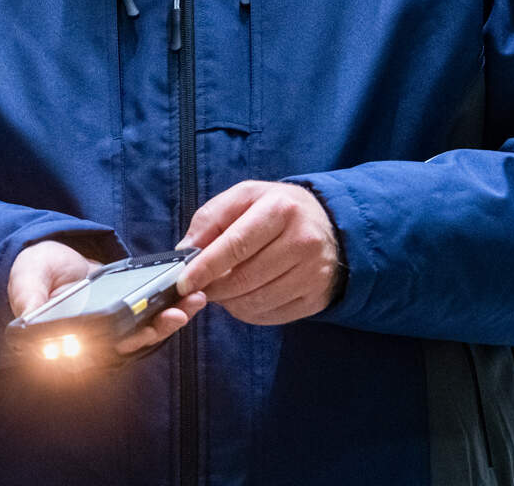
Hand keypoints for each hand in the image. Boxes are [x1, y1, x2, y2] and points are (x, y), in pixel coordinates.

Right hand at [10, 240, 206, 356]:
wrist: (50, 255)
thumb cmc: (33, 271)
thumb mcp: (25, 281)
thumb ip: (28, 298)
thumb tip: (29, 318)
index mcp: (72, 339)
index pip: (100, 351)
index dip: (123, 343)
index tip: (143, 334)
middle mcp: (96, 339)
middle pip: (131, 343)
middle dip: (155, 330)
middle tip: (175, 315)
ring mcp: (115, 326)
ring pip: (146, 331)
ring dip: (171, 319)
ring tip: (192, 302)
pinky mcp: (128, 310)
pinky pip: (152, 312)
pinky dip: (171, 304)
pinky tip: (189, 294)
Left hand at [175, 181, 339, 326]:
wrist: (329, 225)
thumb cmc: (277, 209)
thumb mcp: (245, 197)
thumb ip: (211, 218)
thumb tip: (185, 251)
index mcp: (280, 209)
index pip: (236, 245)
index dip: (205, 267)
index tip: (183, 282)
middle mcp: (302, 241)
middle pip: (245, 278)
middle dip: (213, 288)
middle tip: (198, 288)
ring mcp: (314, 272)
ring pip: (256, 301)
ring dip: (229, 302)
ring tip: (221, 290)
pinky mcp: (317, 297)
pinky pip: (271, 315)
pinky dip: (249, 311)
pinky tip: (244, 297)